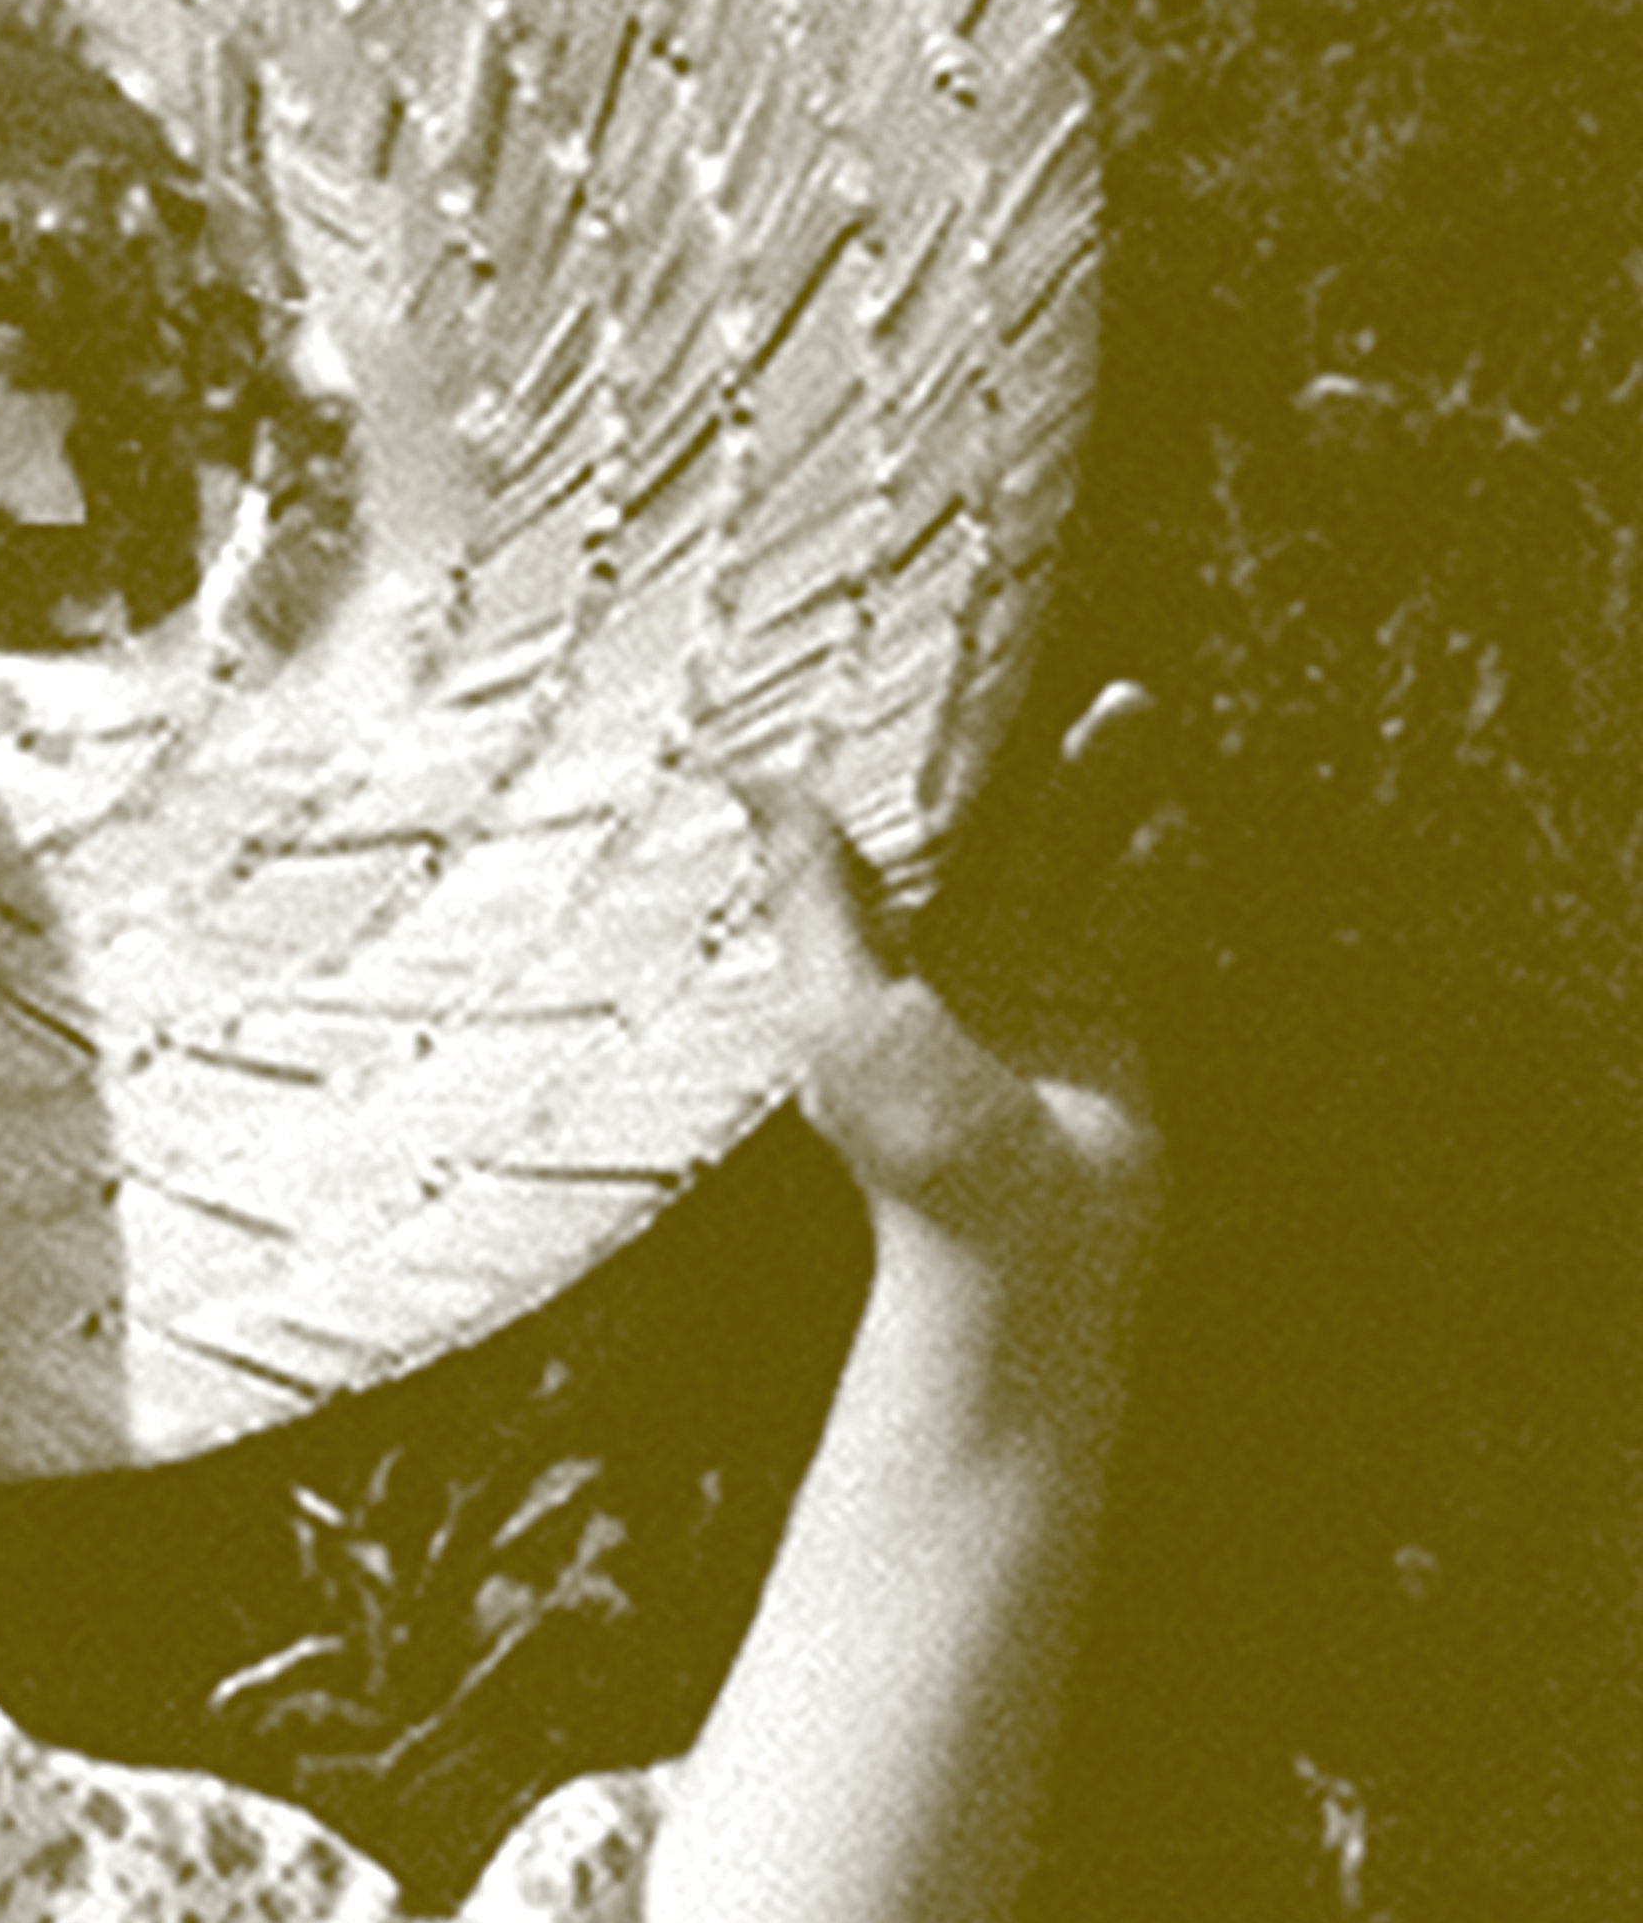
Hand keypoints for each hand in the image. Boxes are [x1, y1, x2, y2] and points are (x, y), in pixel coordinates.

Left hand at [738, 702, 1164, 1391]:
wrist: (1025, 1256)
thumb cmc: (914, 1144)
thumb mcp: (839, 1005)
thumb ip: (807, 888)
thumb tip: (748, 776)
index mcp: (868, 952)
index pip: (880, 827)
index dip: (898, 755)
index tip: (921, 665)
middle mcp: (948, 956)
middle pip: (986, 825)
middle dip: (1014, 751)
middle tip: (1044, 665)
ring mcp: (1032, 981)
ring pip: (1068, 855)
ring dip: (1100, 786)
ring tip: (1131, 707)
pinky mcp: (1106, 1012)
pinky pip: (1133, 918)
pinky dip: (1154, 867)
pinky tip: (1173, 816)